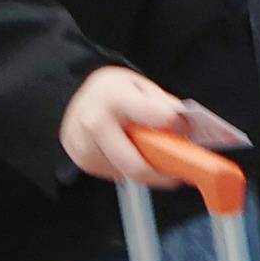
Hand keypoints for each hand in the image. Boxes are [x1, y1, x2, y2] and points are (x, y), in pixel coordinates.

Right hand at [61, 68, 241, 185]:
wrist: (73, 94)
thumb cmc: (112, 90)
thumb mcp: (140, 86)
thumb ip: (163, 104)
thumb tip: (186, 126)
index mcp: (114, 98)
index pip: (157, 118)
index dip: (177, 127)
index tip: (186, 130)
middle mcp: (95, 124)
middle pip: (138, 164)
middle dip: (165, 172)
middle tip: (181, 171)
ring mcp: (85, 146)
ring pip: (129, 173)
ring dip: (148, 170)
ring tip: (155, 155)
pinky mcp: (83, 161)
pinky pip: (117, 174)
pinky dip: (130, 168)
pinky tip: (131, 152)